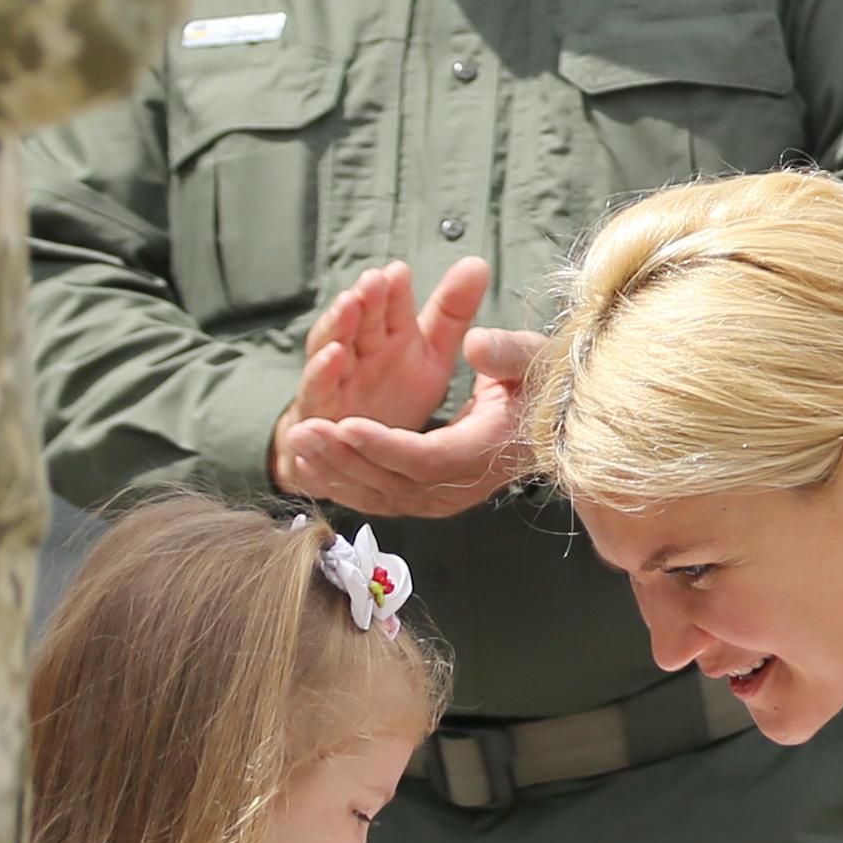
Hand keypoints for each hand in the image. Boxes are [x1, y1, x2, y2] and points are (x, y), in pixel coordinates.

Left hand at [270, 258, 541, 516]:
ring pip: (379, 495)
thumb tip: (475, 344)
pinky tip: (308, 465)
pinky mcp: (425, 497)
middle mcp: (458, 485)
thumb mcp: (532, 362)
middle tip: (303, 429)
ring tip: (296, 440)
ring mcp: (440, 498)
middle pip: (393, 483)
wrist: (546, 426)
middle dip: (344, 457)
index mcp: (483, 451)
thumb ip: (506, 353)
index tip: (346, 423)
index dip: (384, 445)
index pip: (426, 459)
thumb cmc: (538, 387)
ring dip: (334, 469)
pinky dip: (341, 483)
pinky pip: (377, 498)